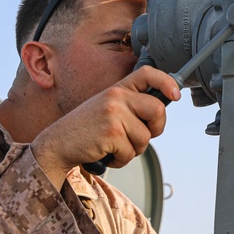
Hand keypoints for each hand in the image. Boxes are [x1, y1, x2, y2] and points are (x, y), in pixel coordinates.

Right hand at [33, 67, 180, 188]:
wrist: (58, 144)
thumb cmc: (86, 130)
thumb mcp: (108, 109)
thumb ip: (131, 106)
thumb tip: (160, 112)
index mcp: (117, 88)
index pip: (147, 72)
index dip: (167, 81)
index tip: (176, 94)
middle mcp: (116, 96)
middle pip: (157, 110)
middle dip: (155, 129)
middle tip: (138, 137)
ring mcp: (113, 113)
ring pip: (145, 138)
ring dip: (133, 150)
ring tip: (114, 146)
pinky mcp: (110, 132)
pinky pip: (130, 152)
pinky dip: (121, 160)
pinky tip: (106, 154)